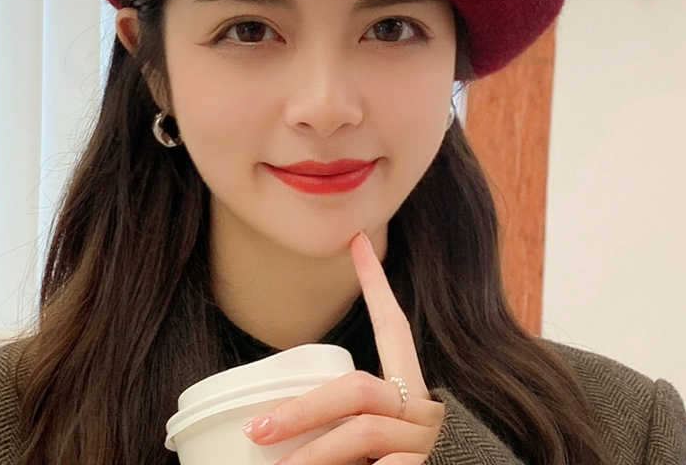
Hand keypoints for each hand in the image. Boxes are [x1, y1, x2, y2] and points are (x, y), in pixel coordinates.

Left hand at [242, 232, 444, 463]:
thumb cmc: (404, 456)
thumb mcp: (379, 436)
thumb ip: (350, 420)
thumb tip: (276, 424)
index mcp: (411, 390)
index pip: (394, 326)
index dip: (375, 284)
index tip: (356, 242)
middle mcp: (423, 410)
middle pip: (359, 390)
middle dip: (305, 407)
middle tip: (260, 427)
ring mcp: (425, 441)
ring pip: (363, 432)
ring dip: (314, 453)